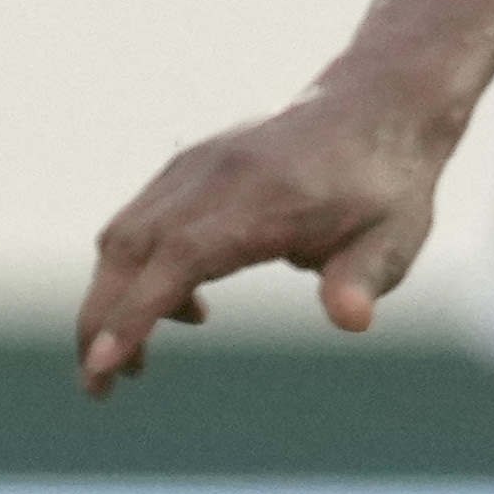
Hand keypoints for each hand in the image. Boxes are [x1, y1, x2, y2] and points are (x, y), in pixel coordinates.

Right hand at [78, 81, 454, 393]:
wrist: (376, 107)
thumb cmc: (387, 184)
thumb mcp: (395, 238)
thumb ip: (364, 279)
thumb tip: (353, 320)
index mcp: (254, 203)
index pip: (175, 263)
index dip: (134, 314)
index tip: (101, 366)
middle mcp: (209, 181)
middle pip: (125, 253)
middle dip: (99, 321)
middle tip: (99, 386)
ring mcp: (191, 169)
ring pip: (121, 238)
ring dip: (111, 300)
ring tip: (137, 362)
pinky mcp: (186, 167)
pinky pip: (139, 222)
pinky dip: (135, 269)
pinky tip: (185, 306)